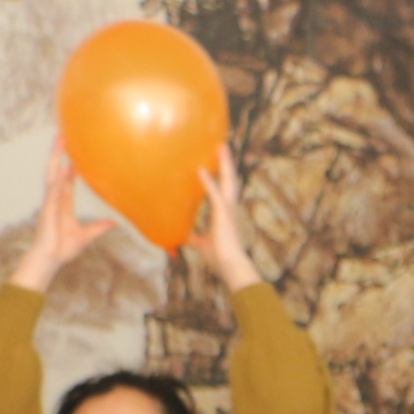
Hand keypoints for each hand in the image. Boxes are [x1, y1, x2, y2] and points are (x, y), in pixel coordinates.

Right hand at [9, 139, 113, 292]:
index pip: (67, 182)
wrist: (50, 260)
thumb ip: (98, 228)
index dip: (71, 169)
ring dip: (55, 158)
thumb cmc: (63, 249)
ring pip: (52, 175)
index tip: (75, 156)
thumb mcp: (86, 236)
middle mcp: (55, 200)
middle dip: (59, 155)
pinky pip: (52, 190)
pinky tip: (60, 167)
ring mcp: (50, 203)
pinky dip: (56, 179)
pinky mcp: (48, 210)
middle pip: (57, 172)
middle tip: (62, 137)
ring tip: (58, 142)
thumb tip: (113, 223)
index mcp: (63, 205)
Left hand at [193, 144, 255, 292]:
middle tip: (222, 146)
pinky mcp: (223, 214)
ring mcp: (228, 209)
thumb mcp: (202, 245)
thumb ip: (194, 238)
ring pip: (228, 181)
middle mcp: (229, 208)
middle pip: (229, 180)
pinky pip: (214, 193)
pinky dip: (207, 181)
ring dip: (225, 164)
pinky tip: (200, 170)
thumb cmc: (219, 258)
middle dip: (226, 163)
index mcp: (225, 214)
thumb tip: (182, 238)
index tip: (219, 162)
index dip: (222, 176)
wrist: (231, 267)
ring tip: (221, 146)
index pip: (224, 189)